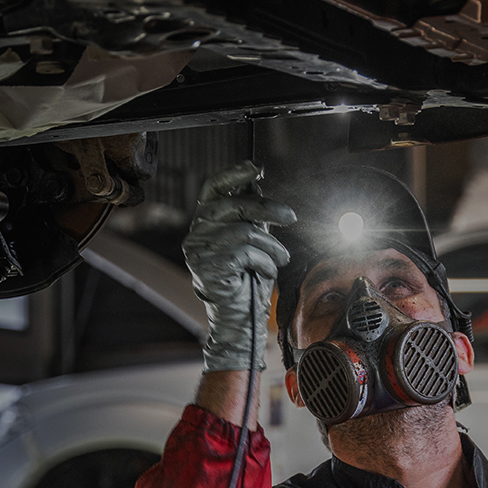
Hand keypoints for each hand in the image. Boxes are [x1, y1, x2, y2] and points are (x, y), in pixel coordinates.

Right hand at [183, 160, 294, 371]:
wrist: (238, 319)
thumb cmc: (245, 281)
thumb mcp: (250, 243)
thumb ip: (250, 218)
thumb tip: (258, 188)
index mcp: (204, 223)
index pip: (213, 189)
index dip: (234, 174)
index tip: (256, 168)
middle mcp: (197, 233)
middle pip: (234, 206)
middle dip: (267, 208)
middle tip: (291, 217)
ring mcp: (200, 250)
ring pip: (246, 232)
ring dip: (272, 246)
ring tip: (281, 259)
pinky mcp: (210, 266)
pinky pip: (247, 253)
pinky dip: (265, 262)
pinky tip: (267, 272)